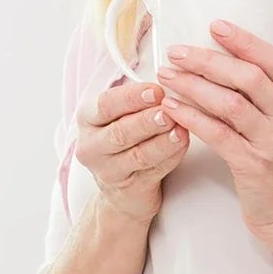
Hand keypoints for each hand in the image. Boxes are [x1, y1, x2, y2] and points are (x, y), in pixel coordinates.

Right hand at [75, 82, 188, 225]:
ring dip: (161, 141)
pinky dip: (171, 157)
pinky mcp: (128, 188)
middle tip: (167, 112)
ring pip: (137, 155)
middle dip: (146, 121)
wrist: (123, 188)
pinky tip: (183, 146)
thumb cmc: (127, 141)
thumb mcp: (124, 116)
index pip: (106, 104)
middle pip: (120, 132)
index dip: (131, 98)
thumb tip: (170, 84)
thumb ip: (140, 102)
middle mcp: (92, 145)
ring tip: (180, 130)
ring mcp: (108, 170)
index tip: (155, 91)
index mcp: (89, 118)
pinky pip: (153, 171)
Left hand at [156, 21, 272, 244]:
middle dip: (209, 60)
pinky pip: (219, 135)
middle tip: (176, 51)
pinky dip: (193, 118)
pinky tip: (171, 108)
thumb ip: (260, 94)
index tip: (214, 24)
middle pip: (249, 77)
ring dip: (194, 86)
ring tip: (167, 76)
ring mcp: (272, 142)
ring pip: (231, 104)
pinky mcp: (253, 165)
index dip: (244, 40)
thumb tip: (222, 59)